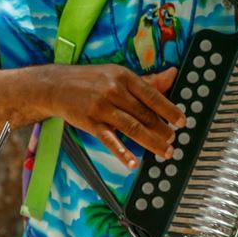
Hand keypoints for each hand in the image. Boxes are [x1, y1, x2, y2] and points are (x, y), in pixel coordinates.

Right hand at [41, 64, 184, 168]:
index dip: (169, 110)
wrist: (56, 85)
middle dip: (162, 130)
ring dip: (151, 142)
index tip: (181, 121)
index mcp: (124, 77)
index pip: (152, 95)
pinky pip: (109, 140)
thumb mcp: (117, 74)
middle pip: (144, 114)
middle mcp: (114, 91)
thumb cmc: (89, 80)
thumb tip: (173, 74)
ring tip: (164, 152)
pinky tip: (132, 162)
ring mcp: (101, 107)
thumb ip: (146, 80)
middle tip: (173, 141)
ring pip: (132, 128)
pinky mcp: (90, 122)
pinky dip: (122, 152)